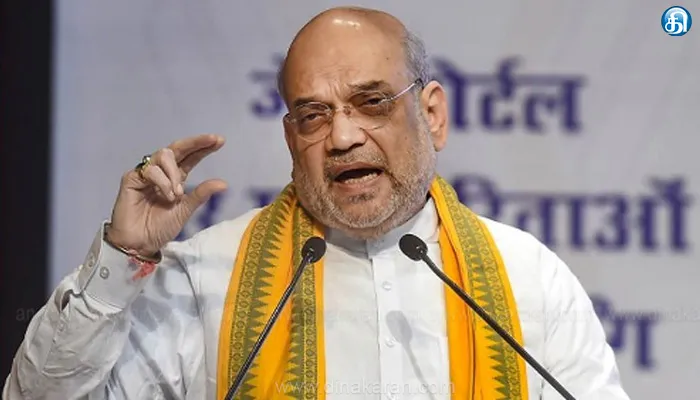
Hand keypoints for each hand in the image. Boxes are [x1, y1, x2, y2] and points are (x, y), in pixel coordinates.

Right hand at [105, 134, 226, 256]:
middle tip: (212, 140)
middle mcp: (161, 172)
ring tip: (177, 195)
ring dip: (175, 173)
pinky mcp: (132, 178)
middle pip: (177, 148)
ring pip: (164, 155)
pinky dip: (163, 182)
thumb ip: (201, 194)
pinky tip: (166, 196)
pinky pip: (150, 170)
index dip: (203, 147)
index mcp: (175, 178)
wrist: (141, 243)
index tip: (220, 140)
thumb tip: (224, 183)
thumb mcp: (186, 209)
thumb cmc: (161, 227)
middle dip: (196, 142)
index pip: (190, 157)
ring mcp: (146, 173)